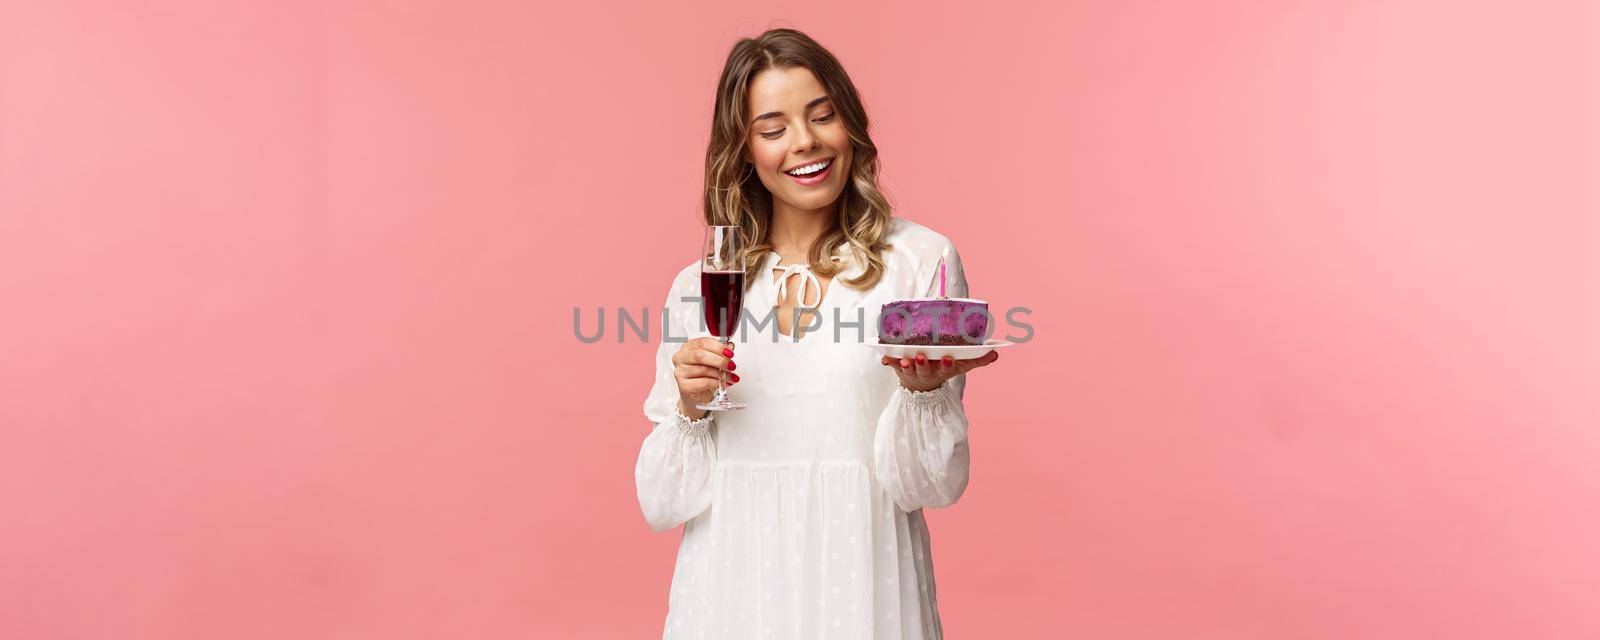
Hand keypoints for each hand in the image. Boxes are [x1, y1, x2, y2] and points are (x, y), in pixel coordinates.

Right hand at [672, 337, 737, 418]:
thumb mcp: (713, 362)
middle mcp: (681, 358)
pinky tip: (723, 383)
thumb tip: (729, 346)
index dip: (718, 347)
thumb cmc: (702, 376)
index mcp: (687, 347)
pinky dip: (717, 383)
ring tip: (730, 377)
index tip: (729, 353)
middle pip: (700, 355)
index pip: (702, 342)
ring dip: (721, 374)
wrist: (696, 395)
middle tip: (731, 365)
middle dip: (720, 360)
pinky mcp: (684, 386)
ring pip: (704, 369)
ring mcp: (680, 372)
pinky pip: (704, 383)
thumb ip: (720, 353)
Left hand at [880, 351, 998, 391]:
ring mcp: (911, 369)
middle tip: (922, 357)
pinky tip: (883, 358)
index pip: (945, 368)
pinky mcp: (898, 366)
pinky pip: (892, 363)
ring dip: (906, 364)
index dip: (946, 364)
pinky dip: (888, 361)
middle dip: (923, 364)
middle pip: (924, 369)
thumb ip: (977, 359)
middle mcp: (925, 370)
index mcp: (941, 369)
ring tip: (905, 359)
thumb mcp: (960, 366)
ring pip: (908, 368)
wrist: (921, 386)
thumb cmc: (942, 368)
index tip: (947, 358)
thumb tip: (996, 353)